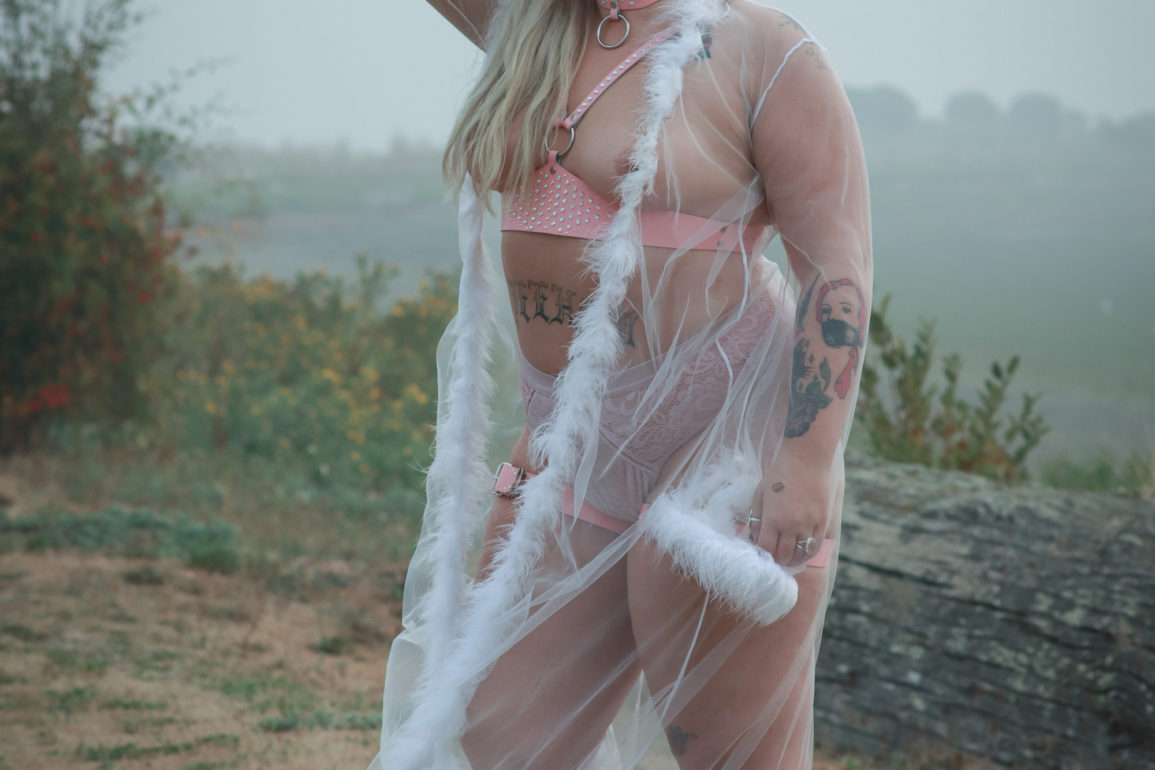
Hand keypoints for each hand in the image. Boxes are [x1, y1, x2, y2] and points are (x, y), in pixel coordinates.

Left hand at [748, 452, 835, 567]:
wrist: (806, 459)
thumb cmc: (779, 474)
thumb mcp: (760, 494)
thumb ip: (757, 517)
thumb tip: (754, 537)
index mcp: (773, 518)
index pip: (767, 548)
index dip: (764, 555)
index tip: (762, 555)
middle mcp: (792, 524)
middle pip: (784, 555)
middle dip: (778, 561)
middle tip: (775, 561)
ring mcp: (809, 524)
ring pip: (802, 553)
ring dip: (793, 560)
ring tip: (788, 560)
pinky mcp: (823, 521)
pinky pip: (816, 545)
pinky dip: (808, 553)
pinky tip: (802, 553)